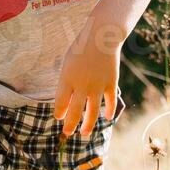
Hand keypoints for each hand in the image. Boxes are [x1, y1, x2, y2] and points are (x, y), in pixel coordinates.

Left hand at [53, 23, 121, 138]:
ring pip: (92, 112)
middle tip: (67, 133)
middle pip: (74, 112)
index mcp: (67, 79)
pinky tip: (107, 117)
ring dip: (88, 125)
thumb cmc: (81, 47)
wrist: (101, 36)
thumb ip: (66, 81)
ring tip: (85, 133)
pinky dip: (109, 111)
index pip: (60, 104)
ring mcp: (97, 86)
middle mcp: (82, 86)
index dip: (59, 113)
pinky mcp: (110, 84)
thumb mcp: (67, 63)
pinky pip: (110, 102)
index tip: (59, 117)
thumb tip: (66, 100)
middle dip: (70, 125)